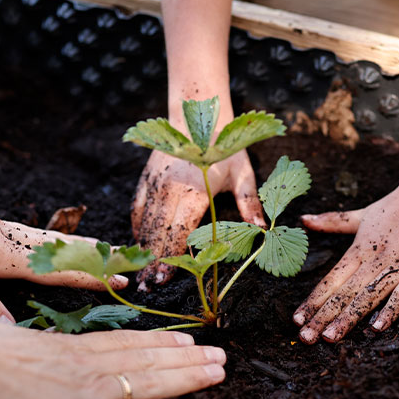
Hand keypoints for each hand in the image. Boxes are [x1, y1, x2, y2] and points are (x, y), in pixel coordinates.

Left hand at [0, 149, 126, 325]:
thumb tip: (10, 333)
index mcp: (8, 253)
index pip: (61, 270)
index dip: (93, 279)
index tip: (126, 282)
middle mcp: (12, 239)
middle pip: (67, 251)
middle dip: (100, 259)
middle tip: (132, 262)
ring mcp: (0, 229)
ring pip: (54, 241)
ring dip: (83, 249)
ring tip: (105, 251)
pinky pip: (36, 238)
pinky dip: (58, 243)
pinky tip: (50, 245)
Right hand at [0, 325, 225, 398]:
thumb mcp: (0, 338)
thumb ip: (10, 338)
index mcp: (70, 348)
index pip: (125, 343)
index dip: (159, 341)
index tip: (184, 337)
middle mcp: (91, 366)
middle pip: (150, 358)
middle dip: (187, 357)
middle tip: (219, 353)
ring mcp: (94, 392)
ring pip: (154, 382)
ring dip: (191, 377)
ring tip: (220, 371)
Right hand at [131, 115, 263, 290]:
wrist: (196, 111)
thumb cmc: (225, 143)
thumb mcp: (243, 171)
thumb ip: (249, 201)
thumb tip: (261, 228)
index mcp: (194, 187)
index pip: (179, 228)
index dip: (172, 253)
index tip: (165, 277)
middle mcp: (169, 186)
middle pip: (158, 230)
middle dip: (153, 260)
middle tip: (148, 287)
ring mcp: (154, 183)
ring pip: (145, 222)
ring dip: (142, 249)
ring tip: (140, 275)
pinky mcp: (146, 179)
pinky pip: (138, 208)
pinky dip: (137, 228)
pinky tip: (139, 246)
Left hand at [293, 185, 398, 343]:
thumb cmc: (398, 206)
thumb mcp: (362, 215)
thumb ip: (333, 222)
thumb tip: (304, 220)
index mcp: (358, 250)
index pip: (330, 280)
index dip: (313, 300)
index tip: (297, 319)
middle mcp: (374, 260)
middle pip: (344, 293)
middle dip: (323, 316)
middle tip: (305, 338)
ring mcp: (398, 266)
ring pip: (368, 296)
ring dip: (348, 318)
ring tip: (331, 337)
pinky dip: (391, 309)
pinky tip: (377, 327)